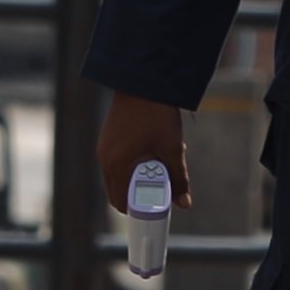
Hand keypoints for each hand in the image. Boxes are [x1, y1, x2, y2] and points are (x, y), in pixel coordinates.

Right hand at [97, 92, 189, 215]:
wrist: (144, 80)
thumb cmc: (156, 115)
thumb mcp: (172, 150)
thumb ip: (177, 179)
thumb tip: (184, 203)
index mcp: (115, 166)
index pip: (121, 202)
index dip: (139, 209)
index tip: (158, 208)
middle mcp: (104, 159)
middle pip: (120, 191)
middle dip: (142, 193)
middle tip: (164, 186)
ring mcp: (105, 147)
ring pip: (121, 175)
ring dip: (140, 177)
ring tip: (162, 162)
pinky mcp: (109, 138)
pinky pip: (120, 161)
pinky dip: (135, 164)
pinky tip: (154, 150)